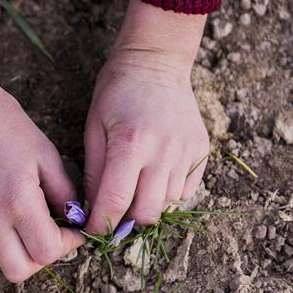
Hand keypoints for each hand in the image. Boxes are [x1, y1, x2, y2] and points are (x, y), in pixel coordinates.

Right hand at [0, 71, 84, 282]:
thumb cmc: (7, 126)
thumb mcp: (47, 155)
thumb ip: (65, 193)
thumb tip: (75, 219)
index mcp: (18, 202)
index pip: (47, 252)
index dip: (67, 246)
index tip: (72, 230)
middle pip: (18, 271)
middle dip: (39, 259)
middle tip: (48, 237)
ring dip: (17, 243)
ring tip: (22, 214)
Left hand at [84, 0, 209, 233]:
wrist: (155, 62)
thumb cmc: (116, 94)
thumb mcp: (94, 130)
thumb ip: (94, 173)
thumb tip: (90, 210)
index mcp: (130, 145)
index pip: (116, 202)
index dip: (101, 224)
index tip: (91, 230)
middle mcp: (164, 152)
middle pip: (147, 213)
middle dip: (126, 221)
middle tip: (113, 214)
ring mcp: (187, 152)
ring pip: (168, 204)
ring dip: (147, 206)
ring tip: (133, 190)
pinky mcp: (202, 150)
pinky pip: (187, 191)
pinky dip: (169, 194)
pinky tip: (154, 178)